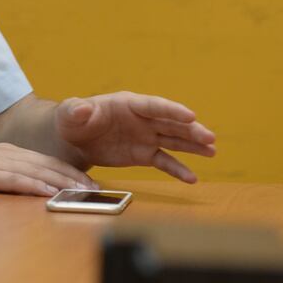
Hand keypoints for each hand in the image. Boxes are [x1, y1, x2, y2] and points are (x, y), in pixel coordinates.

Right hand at [0, 141, 97, 199]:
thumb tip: (20, 191)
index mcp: (1, 152)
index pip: (42, 160)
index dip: (67, 170)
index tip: (88, 182)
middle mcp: (1, 153)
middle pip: (45, 163)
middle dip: (73, 175)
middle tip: (96, 188)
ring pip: (35, 169)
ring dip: (61, 180)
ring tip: (83, 191)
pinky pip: (14, 179)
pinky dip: (35, 185)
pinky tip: (50, 192)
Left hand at [55, 91, 216, 182]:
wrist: (72, 140)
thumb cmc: (72, 121)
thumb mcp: (70, 114)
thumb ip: (76, 110)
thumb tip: (83, 108)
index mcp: (127, 104)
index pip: (153, 105)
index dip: (172, 110)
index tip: (191, 115)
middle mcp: (141, 119)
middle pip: (170, 123)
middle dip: (190, 129)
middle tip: (210, 138)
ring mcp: (145, 136)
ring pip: (173, 140)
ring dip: (193, 146)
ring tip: (212, 152)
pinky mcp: (144, 154)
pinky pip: (164, 161)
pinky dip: (178, 169)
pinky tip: (192, 178)